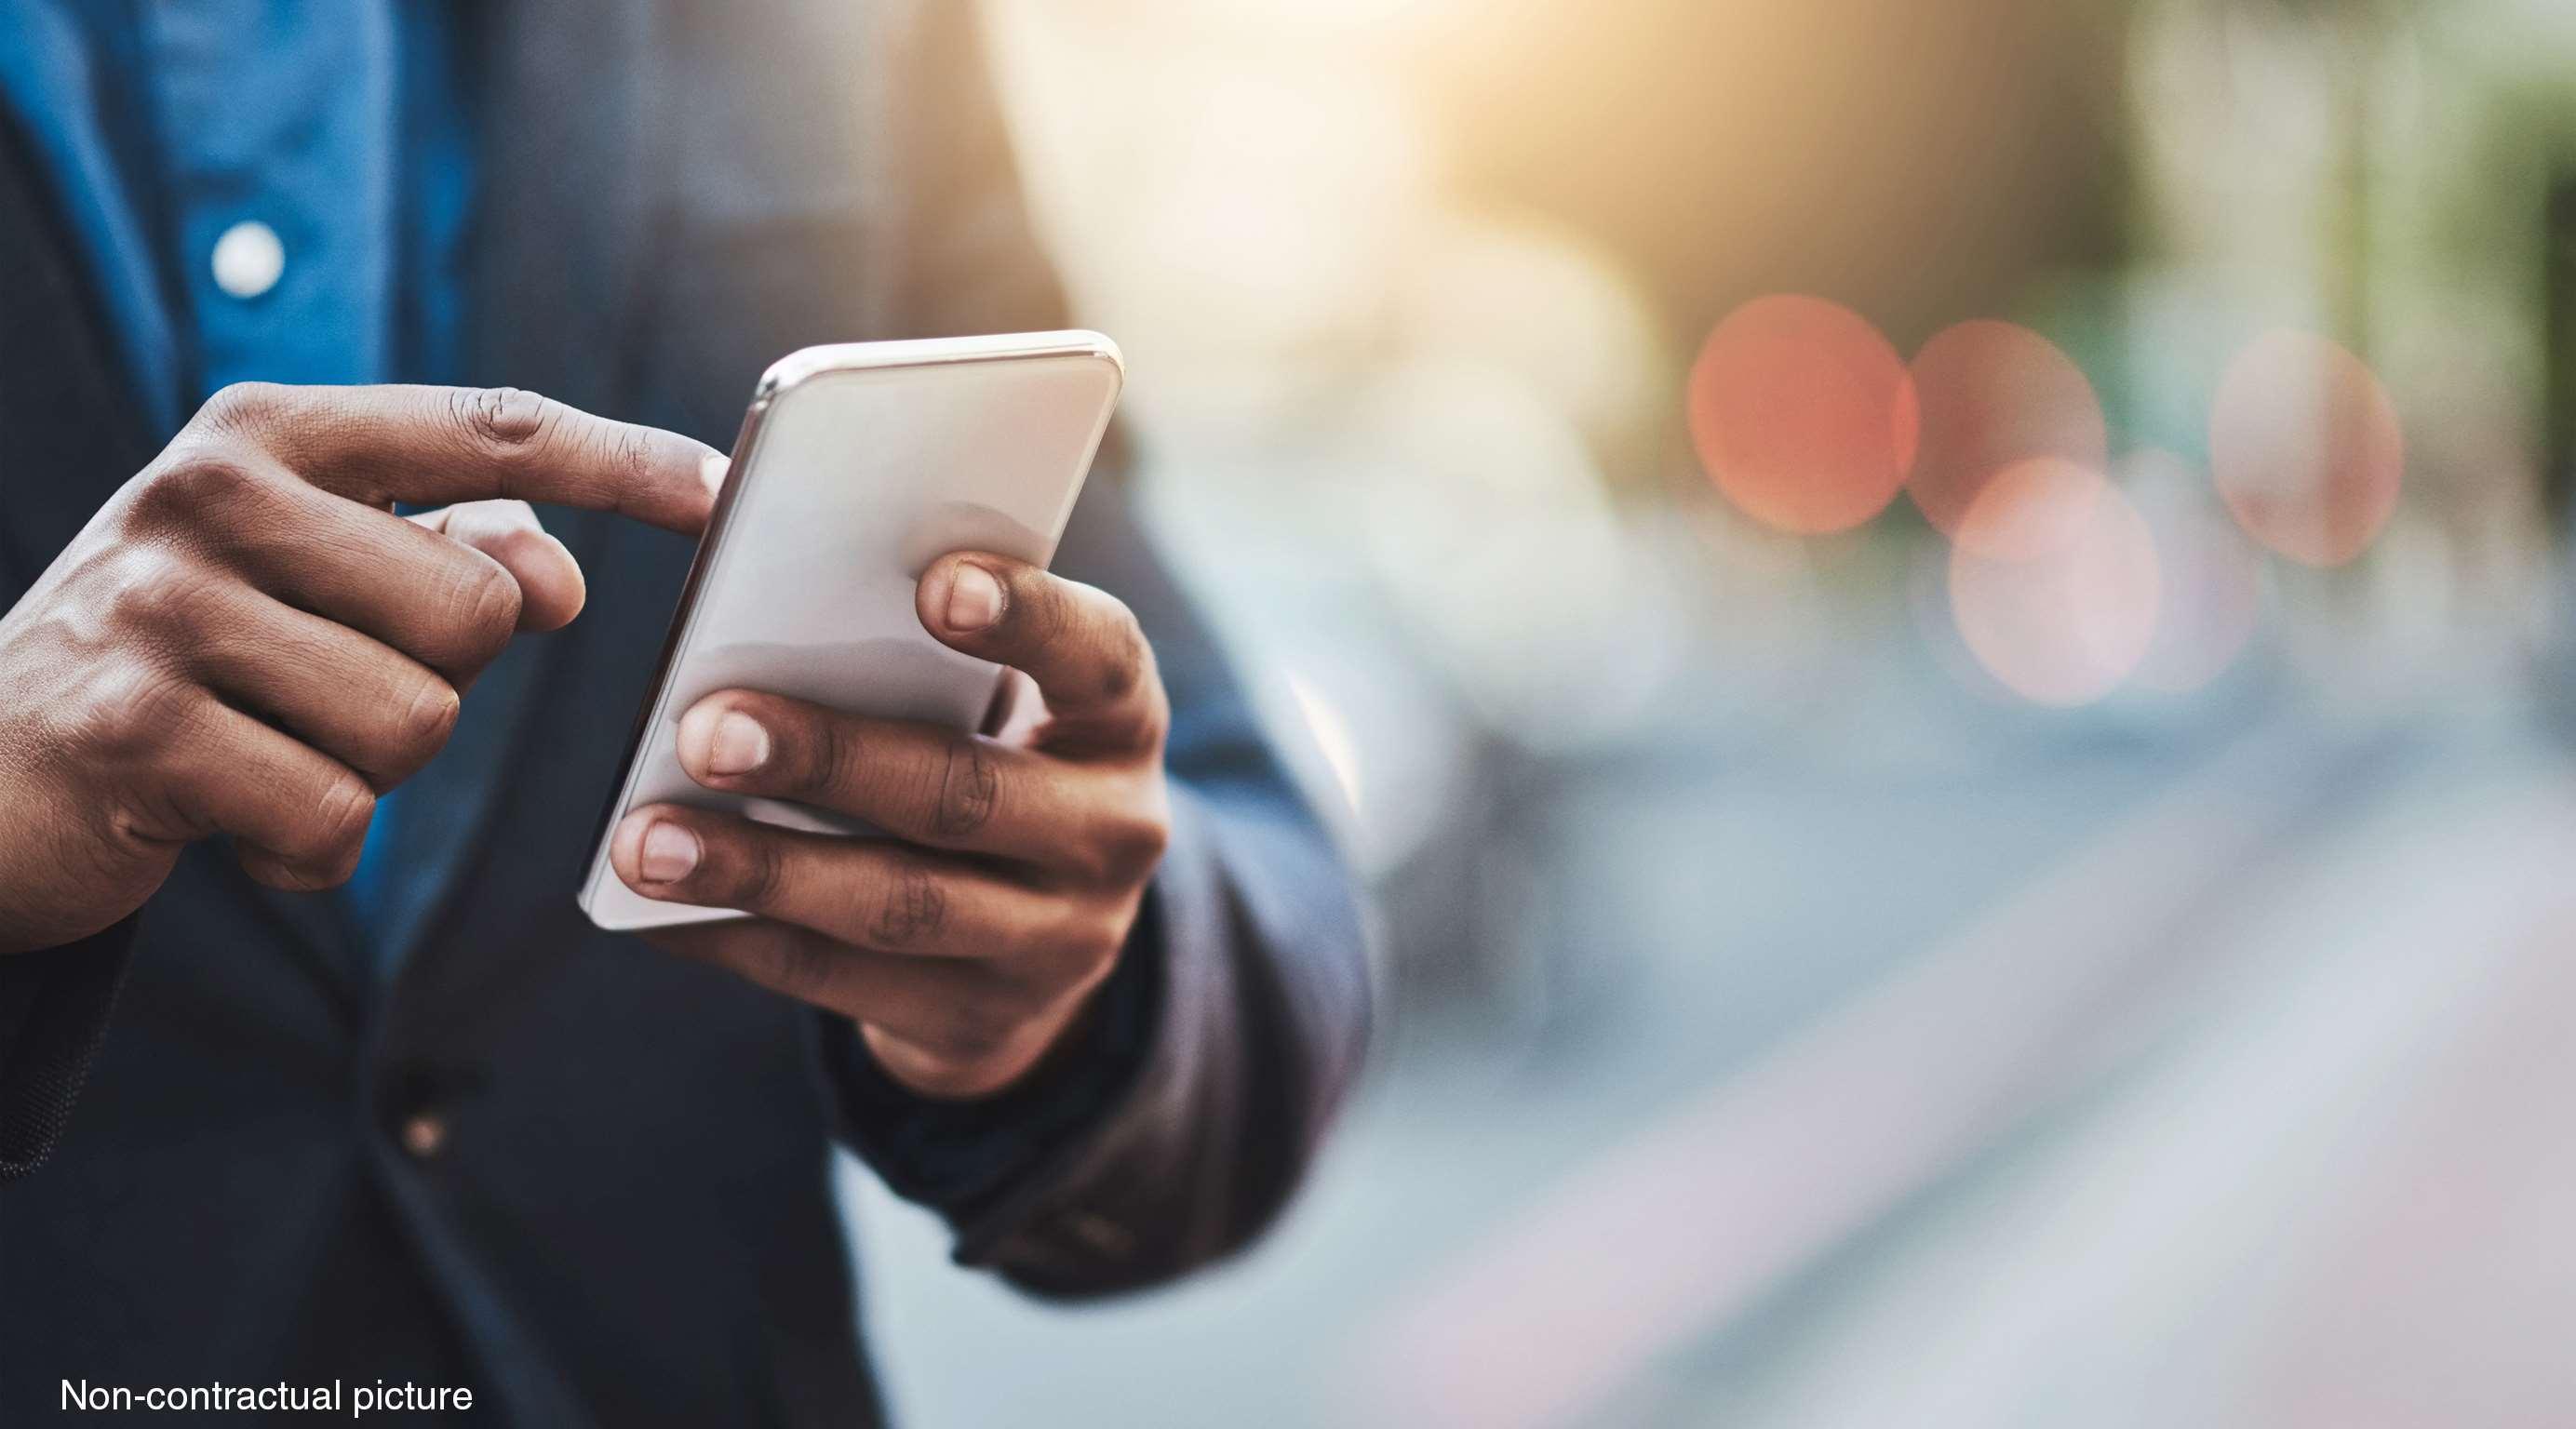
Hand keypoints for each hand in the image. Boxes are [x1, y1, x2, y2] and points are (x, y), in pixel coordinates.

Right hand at [0, 383, 718, 953]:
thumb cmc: (180, 657)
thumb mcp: (298, 573)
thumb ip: (443, 550)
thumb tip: (560, 574)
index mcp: (267, 434)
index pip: (485, 427)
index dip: (618, 460)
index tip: (724, 490)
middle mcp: (207, 495)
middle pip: (476, 608)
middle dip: (439, 679)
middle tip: (326, 688)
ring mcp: (158, 609)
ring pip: (416, 722)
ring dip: (369, 770)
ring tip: (270, 746)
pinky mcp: (131, 734)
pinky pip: (334, 819)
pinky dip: (307, 847)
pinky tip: (230, 814)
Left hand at [608, 553, 1172, 1099]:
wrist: (1044, 939)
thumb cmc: (989, 757)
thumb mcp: (1001, 704)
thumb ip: (918, 658)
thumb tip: (756, 613)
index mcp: (1121, 724)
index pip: (1098, 660)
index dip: (1026, 620)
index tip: (934, 585)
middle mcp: (1111, 835)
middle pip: (969, 795)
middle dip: (832, 760)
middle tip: (708, 729)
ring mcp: (1055, 943)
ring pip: (900, 906)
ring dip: (763, 871)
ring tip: (647, 843)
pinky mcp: (978, 1021)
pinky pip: (841, 983)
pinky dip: (738, 939)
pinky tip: (657, 910)